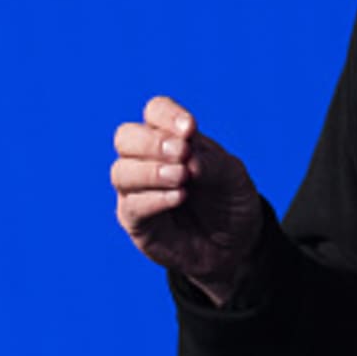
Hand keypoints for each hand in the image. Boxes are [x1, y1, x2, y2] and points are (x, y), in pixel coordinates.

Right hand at [112, 96, 264, 304]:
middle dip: (151, 142)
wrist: (235, 244)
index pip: (155, 112)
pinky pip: (132, 205)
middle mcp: (148, 161)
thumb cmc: (230, 201)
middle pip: (125, 137)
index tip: (190, 128)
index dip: (167, 115)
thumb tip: (186, 157)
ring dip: (152, 171)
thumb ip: (210, 162)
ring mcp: (137, 191)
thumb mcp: (232, 175)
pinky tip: (179, 197)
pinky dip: (155, 198)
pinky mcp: (136, 222)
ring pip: (121, 171)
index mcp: (172, 139)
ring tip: (183, 178)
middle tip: (182, 153)